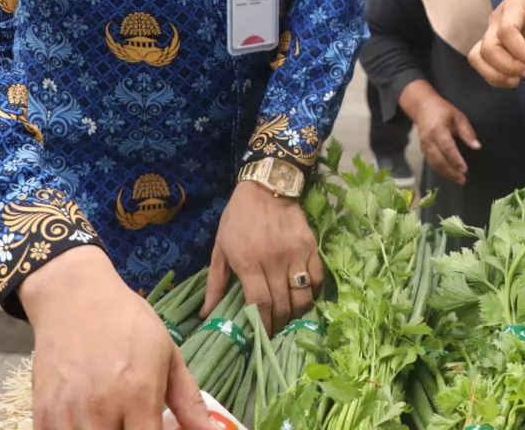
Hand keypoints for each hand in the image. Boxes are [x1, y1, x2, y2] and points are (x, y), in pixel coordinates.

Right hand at [18, 246, 210, 429]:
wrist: (75, 298)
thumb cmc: (127, 322)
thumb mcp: (167, 354)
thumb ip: (188, 401)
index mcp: (138, 394)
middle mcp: (102, 409)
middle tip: (133, 422)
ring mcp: (68, 414)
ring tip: (112, 420)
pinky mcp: (42, 414)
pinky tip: (86, 421)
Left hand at [203, 179, 322, 334]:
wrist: (267, 186)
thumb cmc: (238, 218)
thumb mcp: (220, 248)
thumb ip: (215, 282)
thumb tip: (206, 315)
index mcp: (249, 262)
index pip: (260, 304)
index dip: (263, 325)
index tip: (262, 337)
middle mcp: (274, 261)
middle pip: (283, 304)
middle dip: (279, 324)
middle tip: (276, 332)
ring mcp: (296, 253)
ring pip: (303, 296)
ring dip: (297, 313)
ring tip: (291, 319)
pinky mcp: (311, 246)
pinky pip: (317, 278)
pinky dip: (313, 292)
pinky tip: (305, 297)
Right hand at [400, 81, 479, 185]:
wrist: (422, 107)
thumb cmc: (442, 110)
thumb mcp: (458, 116)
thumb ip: (467, 132)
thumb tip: (477, 146)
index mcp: (438, 129)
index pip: (447, 147)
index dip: (456, 160)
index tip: (465, 169)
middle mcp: (429, 140)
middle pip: (439, 159)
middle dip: (451, 171)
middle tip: (462, 180)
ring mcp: (424, 146)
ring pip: (434, 164)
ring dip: (446, 174)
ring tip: (458, 180)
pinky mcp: (423, 149)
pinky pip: (431, 162)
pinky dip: (440, 171)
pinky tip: (449, 175)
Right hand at [468, 0, 524, 87]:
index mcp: (514, 5)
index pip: (506, 30)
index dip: (519, 51)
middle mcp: (497, 19)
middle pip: (489, 47)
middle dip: (508, 65)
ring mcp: (491, 32)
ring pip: (479, 56)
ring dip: (497, 73)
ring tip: (519, 80)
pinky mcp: (491, 45)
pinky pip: (481, 63)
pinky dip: (494, 76)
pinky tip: (513, 80)